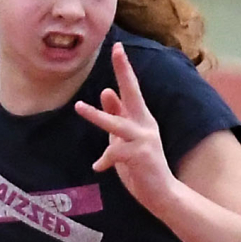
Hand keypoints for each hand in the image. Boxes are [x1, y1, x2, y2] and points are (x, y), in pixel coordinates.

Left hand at [75, 42, 175, 213]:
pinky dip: (104, 159)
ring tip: (78, 107)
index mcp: (142, 118)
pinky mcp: (140, 155)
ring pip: (116, 123)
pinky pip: (114, 152)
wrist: (162, 194)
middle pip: (132, 92)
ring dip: (96, 115)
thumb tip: (105, 91)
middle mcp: (146, 124)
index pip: (132, 89)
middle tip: (116, 49)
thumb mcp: (124, 139)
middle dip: (123, 71)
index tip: (117, 47)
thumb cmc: (142, 167)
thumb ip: (116, 117)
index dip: (124, 68)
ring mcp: (144, 139)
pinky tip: (98, 167)